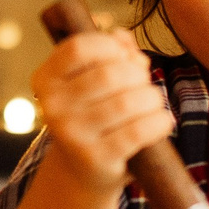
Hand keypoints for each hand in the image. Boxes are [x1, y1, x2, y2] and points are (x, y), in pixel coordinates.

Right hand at [32, 29, 169, 193]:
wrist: (82, 171)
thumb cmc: (93, 115)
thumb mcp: (93, 81)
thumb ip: (112, 54)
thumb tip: (123, 37)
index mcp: (46, 80)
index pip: (77, 48)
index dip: (108, 45)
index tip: (123, 55)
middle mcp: (53, 107)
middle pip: (109, 74)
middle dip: (138, 75)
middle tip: (143, 85)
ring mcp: (72, 135)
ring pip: (127, 102)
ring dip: (152, 98)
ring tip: (154, 103)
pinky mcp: (95, 159)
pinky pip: (137, 132)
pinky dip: (159, 121)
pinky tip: (163, 120)